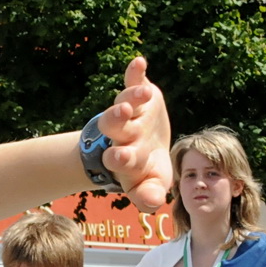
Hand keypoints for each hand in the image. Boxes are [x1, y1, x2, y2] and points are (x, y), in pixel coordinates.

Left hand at [97, 58, 172, 212]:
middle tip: (122, 113)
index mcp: (124, 157)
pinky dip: (135, 71)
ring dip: (131, 96)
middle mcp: (123, 133)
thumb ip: (149, 195)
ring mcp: (130, 111)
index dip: (119, 157)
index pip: (118, 158)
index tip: (119, 156)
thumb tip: (152, 204)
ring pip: (124, 102)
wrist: (143, 146)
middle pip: (113, 126)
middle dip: (116, 119)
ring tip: (142, 92)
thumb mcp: (152, 183)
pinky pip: (134, 80)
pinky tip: (138, 62)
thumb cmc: (146, 169)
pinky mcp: (139, 94)